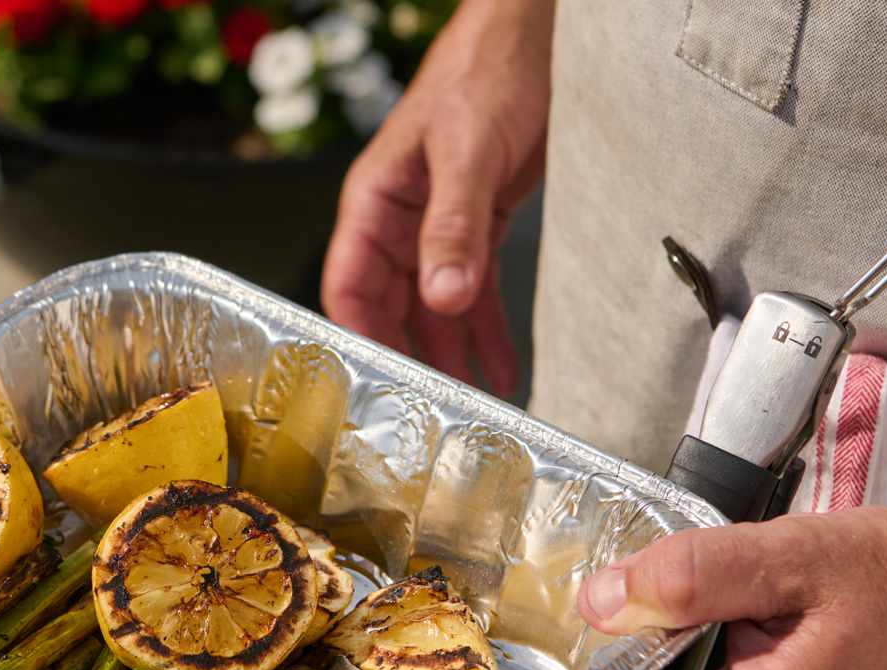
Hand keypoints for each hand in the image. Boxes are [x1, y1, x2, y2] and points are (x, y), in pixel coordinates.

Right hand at [320, 0, 551, 394]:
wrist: (538, 33)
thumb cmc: (487, 70)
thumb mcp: (467, 151)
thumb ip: (454, 226)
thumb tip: (442, 298)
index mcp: (375, 203)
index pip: (348, 288)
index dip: (358, 339)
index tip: (377, 388)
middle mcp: (399, 224)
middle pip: (389, 309)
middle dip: (408, 360)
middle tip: (430, 415)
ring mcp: (437, 228)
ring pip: (433, 309)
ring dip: (451, 356)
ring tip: (473, 407)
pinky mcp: (479, 227)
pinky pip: (475, 291)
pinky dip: (486, 331)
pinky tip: (501, 368)